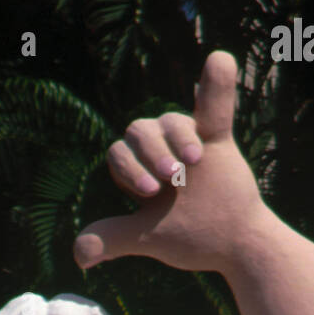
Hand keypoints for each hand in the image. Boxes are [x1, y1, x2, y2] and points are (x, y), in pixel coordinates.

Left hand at [74, 51, 267, 272]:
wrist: (235, 243)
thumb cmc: (190, 237)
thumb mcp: (147, 237)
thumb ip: (114, 237)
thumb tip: (78, 255)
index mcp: (138, 168)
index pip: (119, 153)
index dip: (129, 168)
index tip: (150, 192)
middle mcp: (159, 148)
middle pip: (140, 131)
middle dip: (152, 152)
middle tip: (172, 177)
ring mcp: (189, 140)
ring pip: (170, 121)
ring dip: (179, 136)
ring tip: (194, 160)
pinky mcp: (218, 136)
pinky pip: (215, 101)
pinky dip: (217, 81)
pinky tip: (219, 59)